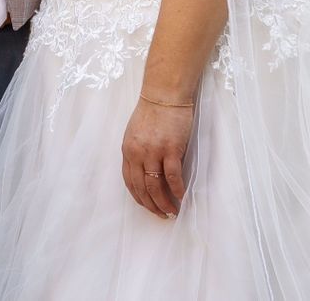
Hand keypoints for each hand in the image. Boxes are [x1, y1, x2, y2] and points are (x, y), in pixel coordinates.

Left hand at [120, 94, 192, 218]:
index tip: (148, 207)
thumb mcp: (136, 133)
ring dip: (164, 202)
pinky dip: (177, 189)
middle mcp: (137, 153)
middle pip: (142, 188)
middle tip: (162, 215)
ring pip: (156, 186)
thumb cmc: (153, 111)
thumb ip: (138, 152)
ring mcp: (154, 152)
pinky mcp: (171, 149)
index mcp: (128, 150)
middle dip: (152, 205)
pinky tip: (181, 195)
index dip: (139, 198)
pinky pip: (172, 176)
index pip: (130, 182)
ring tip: (172, 211)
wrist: (165, 94)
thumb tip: (147, 173)